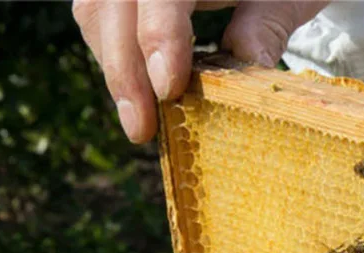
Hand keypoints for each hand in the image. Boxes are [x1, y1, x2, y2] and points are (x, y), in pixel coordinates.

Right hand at [73, 0, 327, 142]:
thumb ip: (267, 25)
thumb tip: (249, 70)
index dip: (158, 33)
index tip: (168, 87)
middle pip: (114, 3)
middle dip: (124, 68)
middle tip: (142, 128)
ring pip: (95, 11)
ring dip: (115, 70)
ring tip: (141, 120)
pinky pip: (98, 16)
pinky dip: (114, 59)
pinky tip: (138, 95)